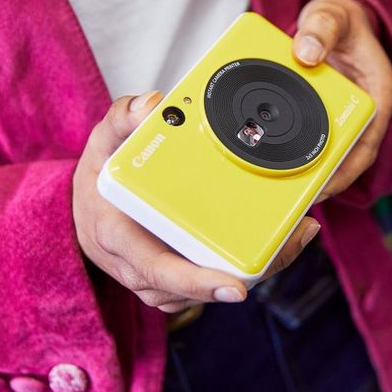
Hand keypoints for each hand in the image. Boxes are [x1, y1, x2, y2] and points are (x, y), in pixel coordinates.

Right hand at [73, 93, 318, 312]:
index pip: (159, 272)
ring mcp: (163, 279)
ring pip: (216, 286)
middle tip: (296, 238)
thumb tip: (151, 104)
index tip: (235, 287)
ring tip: (300, 232)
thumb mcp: (102, 144)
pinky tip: (284, 237)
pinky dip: (251, 262)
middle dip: (252, 269)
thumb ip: (121, 120)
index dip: (197, 282)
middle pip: (202, 286)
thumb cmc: (100, 183)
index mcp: (120, 240)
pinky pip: (218, 277)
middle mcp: (142, 268)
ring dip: (260, 265)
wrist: (92, 212)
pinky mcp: (182, 278)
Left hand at [293, 0, 391, 200]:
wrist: (337, 20)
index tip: (323, 186)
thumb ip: (321, 29)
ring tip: (286, 191)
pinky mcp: (333, 116)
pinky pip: (321, 140)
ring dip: (315, 170)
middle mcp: (369, 110)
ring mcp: (351, 115)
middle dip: (327, 179)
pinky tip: (281, 166)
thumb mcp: (332, 16)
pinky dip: (304, 153)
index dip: (347, 170)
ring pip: (335, 152)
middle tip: (297, 198)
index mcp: (380, 92)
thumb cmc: (342, 20)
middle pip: (351, 157)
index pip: (367, 142)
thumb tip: (306, 54)